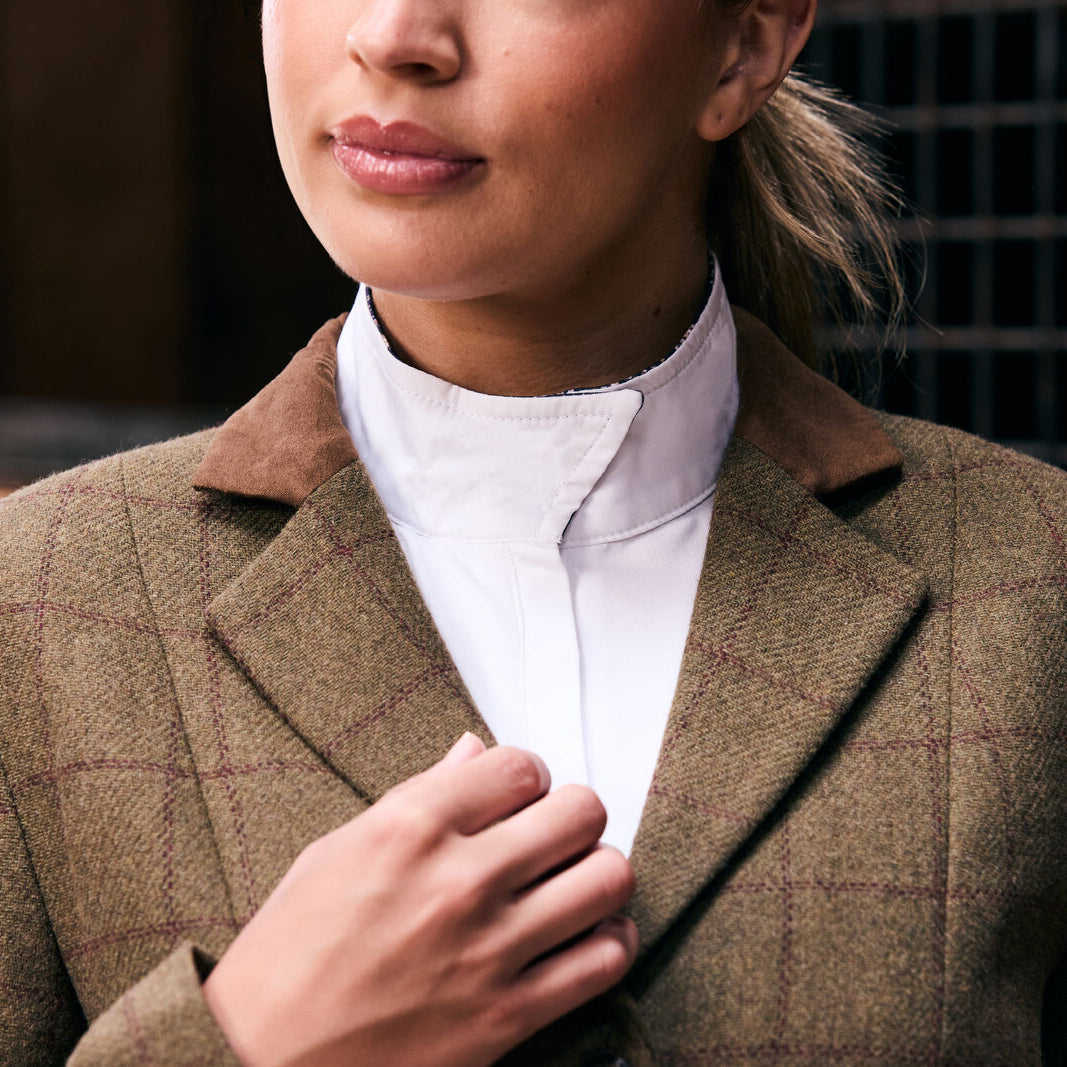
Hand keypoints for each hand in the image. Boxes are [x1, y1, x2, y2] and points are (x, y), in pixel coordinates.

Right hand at [201, 734, 637, 1066]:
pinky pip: (604, 963)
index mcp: (411, 829)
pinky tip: (585, 936)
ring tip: (575, 881)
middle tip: (554, 832)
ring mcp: (489, 950)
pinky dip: (610, 942)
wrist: (259, 1063)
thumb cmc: (287, 956)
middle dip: (574, 814)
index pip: (520, 766)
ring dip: (600, 872)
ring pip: (608, 879)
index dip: (528, 775)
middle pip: (580, 812)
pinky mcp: (507, 1017)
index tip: (519, 795)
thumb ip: (418, 795)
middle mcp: (460, 881)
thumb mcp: (335, 852)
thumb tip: (473, 752)